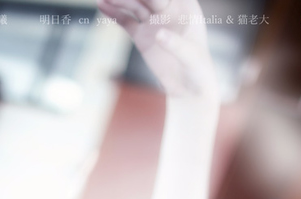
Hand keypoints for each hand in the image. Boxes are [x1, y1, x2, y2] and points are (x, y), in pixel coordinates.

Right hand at [97, 0, 218, 101]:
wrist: (188, 88)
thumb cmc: (198, 70)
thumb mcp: (191, 58)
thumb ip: (177, 45)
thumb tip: (159, 33)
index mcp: (187, 8)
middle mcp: (169, 10)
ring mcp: (154, 22)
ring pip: (135, 5)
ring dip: (119, 1)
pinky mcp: (142, 35)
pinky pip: (126, 21)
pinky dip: (114, 14)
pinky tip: (103, 6)